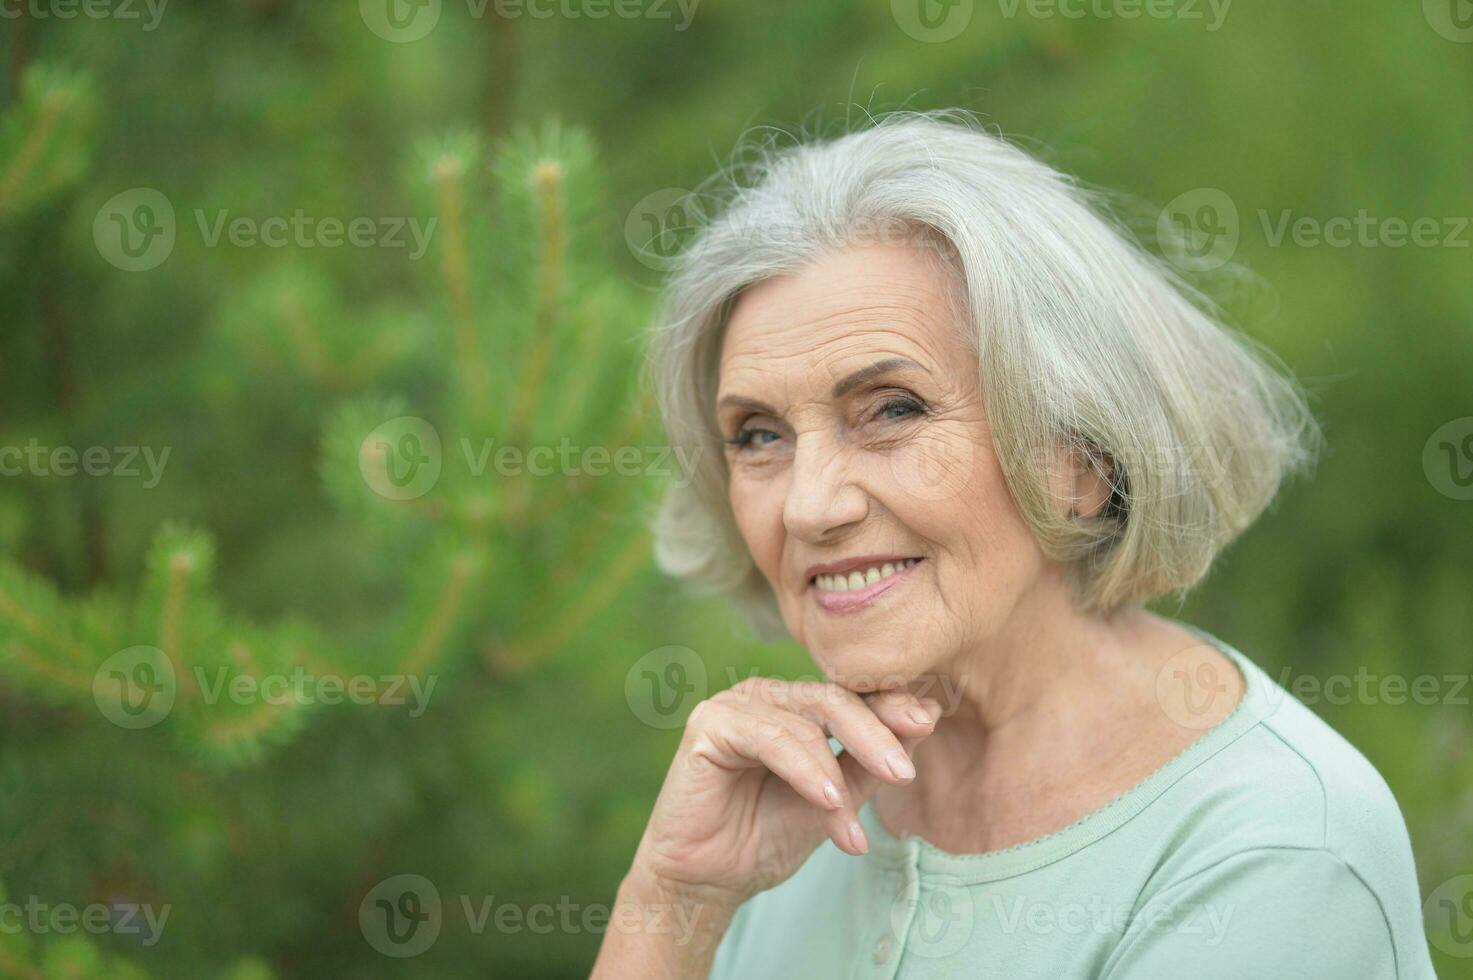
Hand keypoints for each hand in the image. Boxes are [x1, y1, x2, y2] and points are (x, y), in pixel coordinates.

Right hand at [629, 677, 941, 909]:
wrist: (711, 880)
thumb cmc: (767, 836)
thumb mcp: (836, 798)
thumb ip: (871, 762)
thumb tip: (926, 716)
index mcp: (795, 705)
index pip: (851, 695)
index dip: (891, 705)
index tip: (928, 722)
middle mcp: (765, 696)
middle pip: (834, 700)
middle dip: (875, 735)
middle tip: (903, 772)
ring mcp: (735, 705)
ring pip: (805, 722)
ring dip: (836, 775)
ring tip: (852, 819)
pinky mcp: (709, 724)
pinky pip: (769, 737)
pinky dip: (804, 769)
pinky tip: (826, 799)